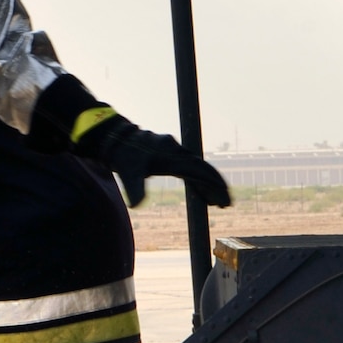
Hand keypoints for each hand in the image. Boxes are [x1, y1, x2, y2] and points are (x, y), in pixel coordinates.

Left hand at [76, 116, 231, 208]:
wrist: (115, 137)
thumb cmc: (122, 154)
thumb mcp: (128, 172)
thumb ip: (134, 189)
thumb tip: (136, 205)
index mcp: (171, 156)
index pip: (199, 171)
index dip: (213, 184)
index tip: (225, 198)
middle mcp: (176, 152)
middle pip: (202, 170)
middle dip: (215, 187)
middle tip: (227, 204)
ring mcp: (174, 152)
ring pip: (197, 170)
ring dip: (206, 186)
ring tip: (216, 204)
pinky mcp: (169, 156)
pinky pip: (188, 169)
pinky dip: (196, 181)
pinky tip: (201, 194)